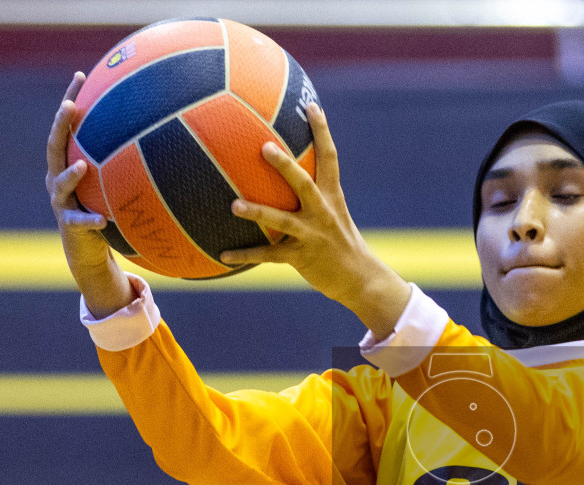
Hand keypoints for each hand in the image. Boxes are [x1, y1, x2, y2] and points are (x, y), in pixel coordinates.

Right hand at [46, 72, 132, 319]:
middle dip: (60, 125)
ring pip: (60, 185)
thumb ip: (125, 159)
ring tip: (83, 167)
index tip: (81, 74)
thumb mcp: (113, 181)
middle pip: (53, 146)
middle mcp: (57, 178)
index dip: (70, 98)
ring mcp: (61, 202)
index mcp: (67, 162)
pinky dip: (90, 219)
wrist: (87, 250)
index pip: (66, 126)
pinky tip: (103, 220)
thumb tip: (163, 129)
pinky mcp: (70, 226)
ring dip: (71, 176)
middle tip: (70, 106)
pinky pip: (79, 221)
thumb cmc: (103, 207)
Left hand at [220, 103, 411, 338]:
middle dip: (285, 165)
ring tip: (234, 205)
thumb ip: (316, 193)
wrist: (360, 280)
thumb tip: (292, 173)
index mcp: (332, 197)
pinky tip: (223, 254)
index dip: (322, 131)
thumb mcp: (336, 214)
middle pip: (303, 183)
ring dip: (257, 212)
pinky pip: (268, 255)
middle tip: (264, 146)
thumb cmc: (342, 244)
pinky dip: (244, 255)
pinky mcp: (301, 257)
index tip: (311, 106)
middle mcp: (323, 212)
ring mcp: (312, 235)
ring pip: (281, 220)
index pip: (329, 158)